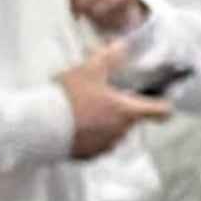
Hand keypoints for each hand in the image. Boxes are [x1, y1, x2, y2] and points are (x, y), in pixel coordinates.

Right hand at [57, 41, 173, 158]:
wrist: (39, 125)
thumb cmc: (69, 97)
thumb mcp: (89, 70)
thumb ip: (108, 57)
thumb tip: (122, 44)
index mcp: (128, 111)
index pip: (161, 112)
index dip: (161, 105)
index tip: (157, 100)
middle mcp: (122, 132)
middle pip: (132, 120)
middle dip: (121, 110)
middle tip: (101, 97)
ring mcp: (105, 146)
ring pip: (113, 133)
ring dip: (104, 124)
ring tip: (82, 111)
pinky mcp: (87, 156)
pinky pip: (95, 145)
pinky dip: (88, 137)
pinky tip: (72, 126)